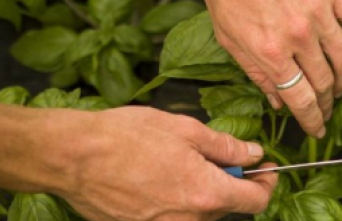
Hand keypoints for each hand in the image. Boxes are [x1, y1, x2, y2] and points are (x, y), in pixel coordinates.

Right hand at [32, 106, 277, 220]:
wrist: (74, 158)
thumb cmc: (124, 137)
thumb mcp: (184, 130)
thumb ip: (225, 147)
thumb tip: (252, 155)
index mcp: (206, 194)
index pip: (256, 201)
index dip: (267, 183)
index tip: (265, 169)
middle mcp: (190, 220)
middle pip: (226, 207)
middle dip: (226, 182)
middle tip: (210, 156)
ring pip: (198, 213)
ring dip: (197, 191)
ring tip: (171, 163)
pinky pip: (170, 218)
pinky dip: (171, 201)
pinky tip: (152, 178)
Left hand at [183, 0, 341, 137]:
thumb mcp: (227, 35)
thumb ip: (254, 71)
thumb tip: (275, 100)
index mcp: (269, 51)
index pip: (301, 99)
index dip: (312, 120)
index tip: (317, 129)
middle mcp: (298, 37)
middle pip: (325, 83)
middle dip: (327, 104)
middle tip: (326, 111)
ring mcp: (319, 13)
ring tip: (339, 86)